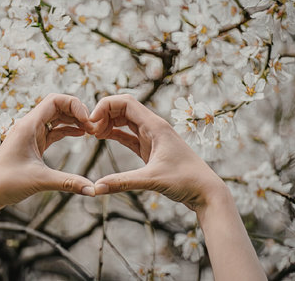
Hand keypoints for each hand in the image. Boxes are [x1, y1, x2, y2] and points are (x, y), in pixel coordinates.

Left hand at [0, 93, 95, 212]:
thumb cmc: (5, 183)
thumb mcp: (40, 180)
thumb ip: (68, 183)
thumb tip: (93, 190)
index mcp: (28, 126)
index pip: (54, 100)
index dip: (74, 105)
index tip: (87, 120)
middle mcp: (29, 126)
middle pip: (57, 106)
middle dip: (76, 112)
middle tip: (92, 126)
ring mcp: (30, 135)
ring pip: (55, 118)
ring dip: (73, 120)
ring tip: (90, 130)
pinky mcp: (32, 145)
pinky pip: (52, 131)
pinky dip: (66, 130)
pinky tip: (80, 134)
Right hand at [90, 94, 225, 211]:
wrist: (206, 191)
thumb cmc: (186, 181)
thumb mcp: (151, 180)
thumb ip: (122, 182)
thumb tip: (96, 188)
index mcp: (155, 126)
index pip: (126, 102)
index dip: (105, 106)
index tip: (91, 122)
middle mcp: (154, 127)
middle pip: (123, 109)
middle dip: (104, 114)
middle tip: (89, 131)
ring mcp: (152, 138)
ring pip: (125, 121)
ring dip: (108, 123)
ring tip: (93, 134)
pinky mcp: (151, 149)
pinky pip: (128, 136)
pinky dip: (115, 134)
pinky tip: (102, 137)